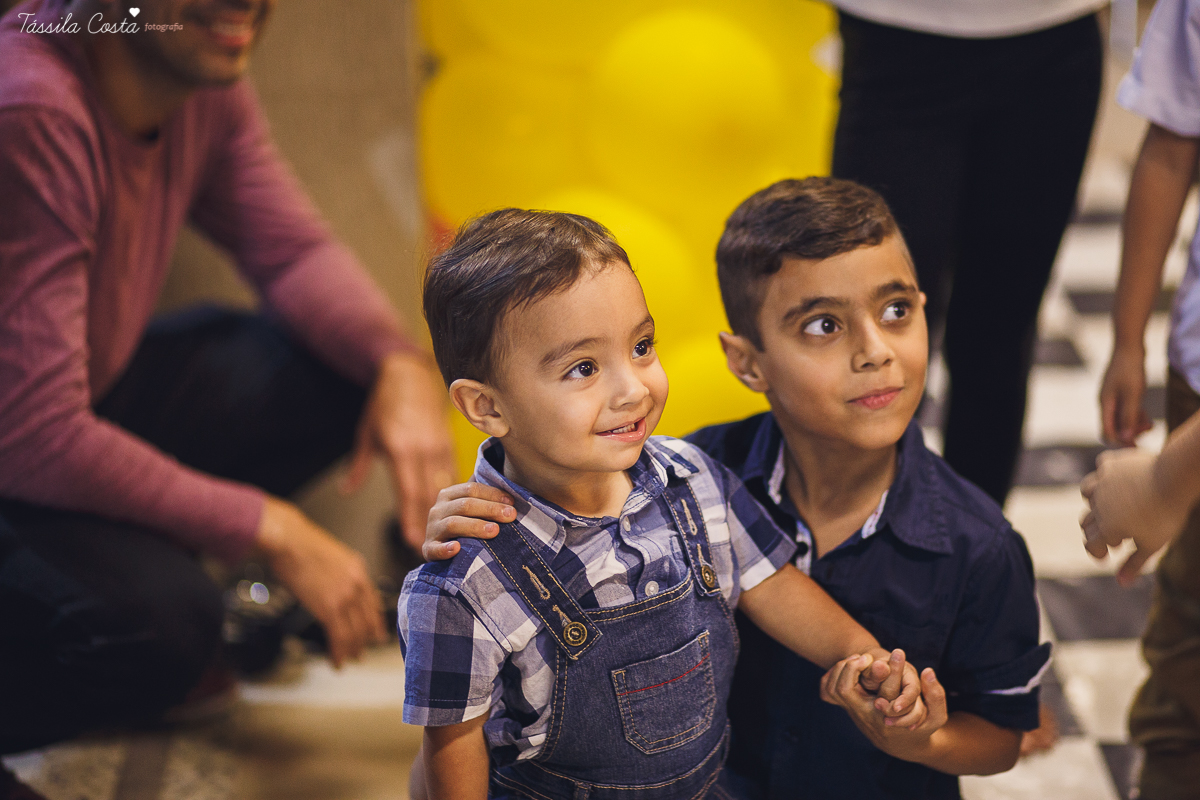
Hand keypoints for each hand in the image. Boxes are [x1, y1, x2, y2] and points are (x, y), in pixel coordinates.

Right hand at [255, 496, 385, 666]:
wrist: (289, 542)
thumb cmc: (302, 545)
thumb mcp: (332, 556)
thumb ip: (340, 574)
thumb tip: (335, 589)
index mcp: (359, 570)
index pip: (373, 602)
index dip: (375, 621)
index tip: (377, 634)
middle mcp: (357, 585)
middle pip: (366, 620)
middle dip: (365, 640)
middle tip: (362, 653)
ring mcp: (345, 597)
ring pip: (354, 632)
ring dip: (351, 650)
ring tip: (349, 660)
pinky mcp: (328, 608)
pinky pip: (338, 636)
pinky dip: (338, 652)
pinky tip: (336, 662)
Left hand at [343, 351, 457, 548]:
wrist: (410, 373)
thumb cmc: (385, 402)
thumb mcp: (366, 433)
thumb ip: (359, 466)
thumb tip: (346, 491)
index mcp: (400, 449)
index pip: (407, 492)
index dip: (411, 518)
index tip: (412, 541)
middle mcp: (423, 450)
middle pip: (428, 495)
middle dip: (428, 523)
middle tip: (429, 547)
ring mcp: (440, 445)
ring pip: (445, 485)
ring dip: (444, 511)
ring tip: (444, 534)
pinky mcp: (450, 441)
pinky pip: (452, 472)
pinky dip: (452, 492)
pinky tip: (454, 508)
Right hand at [424, 482, 514, 561]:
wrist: (439, 550)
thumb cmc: (464, 525)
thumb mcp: (470, 509)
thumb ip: (485, 499)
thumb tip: (515, 495)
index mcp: (449, 495)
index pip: (471, 489)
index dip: (493, 494)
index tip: (512, 502)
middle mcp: (437, 510)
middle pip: (465, 505)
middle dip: (490, 509)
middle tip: (510, 516)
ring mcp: (432, 529)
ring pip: (453, 524)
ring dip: (475, 526)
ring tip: (494, 531)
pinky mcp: (428, 549)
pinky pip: (435, 549)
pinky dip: (445, 549)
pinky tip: (457, 548)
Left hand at [822, 656, 947, 763]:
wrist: (900, 745)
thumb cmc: (921, 727)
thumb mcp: (936, 717)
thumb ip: (936, 696)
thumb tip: (927, 671)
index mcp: (887, 717)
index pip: (881, 692)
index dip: (889, 671)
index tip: (898, 652)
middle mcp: (865, 716)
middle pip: (844, 689)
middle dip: (854, 667)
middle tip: (868, 656)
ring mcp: (853, 713)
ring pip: (835, 689)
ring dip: (844, 669)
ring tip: (861, 659)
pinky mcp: (847, 708)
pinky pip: (829, 692)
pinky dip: (835, 675)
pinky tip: (853, 665)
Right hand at [1080, 448, 1186, 584]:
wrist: (1174, 477)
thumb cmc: (1166, 514)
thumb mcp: (1153, 544)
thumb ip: (1134, 564)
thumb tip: (1121, 584)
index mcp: (1107, 527)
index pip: (1091, 544)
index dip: (1098, 553)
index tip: (1106, 557)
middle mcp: (1098, 505)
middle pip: (1087, 522)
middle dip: (1097, 532)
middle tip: (1116, 538)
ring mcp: (1102, 483)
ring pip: (1087, 494)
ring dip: (1094, 503)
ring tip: (1109, 506)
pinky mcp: (1110, 464)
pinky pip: (1101, 469)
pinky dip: (1105, 475)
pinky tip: (1116, 479)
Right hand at [1099, 346, 1151, 445]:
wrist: (1128, 346)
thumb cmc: (1130, 369)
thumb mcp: (1133, 394)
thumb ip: (1129, 416)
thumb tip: (1127, 437)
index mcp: (1105, 405)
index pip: (1107, 433)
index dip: (1121, 442)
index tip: (1138, 446)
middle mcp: (1106, 404)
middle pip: (1113, 429)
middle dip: (1130, 434)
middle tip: (1148, 432)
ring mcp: (1112, 399)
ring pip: (1121, 421)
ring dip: (1135, 426)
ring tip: (1151, 425)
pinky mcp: (1120, 394)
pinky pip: (1125, 412)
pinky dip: (1135, 417)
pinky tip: (1147, 417)